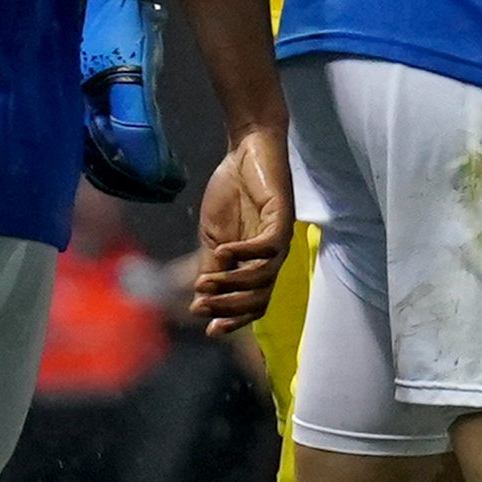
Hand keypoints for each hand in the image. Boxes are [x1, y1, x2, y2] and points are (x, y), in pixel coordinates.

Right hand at [187, 124, 294, 335]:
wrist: (245, 151)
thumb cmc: (232, 193)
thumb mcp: (213, 236)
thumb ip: (211, 268)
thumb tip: (199, 302)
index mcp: (256, 264)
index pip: (253, 303)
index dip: (234, 319)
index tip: (208, 329)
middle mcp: (273, 257)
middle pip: (261, 297)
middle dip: (230, 307)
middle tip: (203, 306)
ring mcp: (280, 238)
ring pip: (264, 277)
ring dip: (233, 283)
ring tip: (205, 282)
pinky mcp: (282, 218)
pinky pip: (268, 246)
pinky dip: (245, 252)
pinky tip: (223, 251)